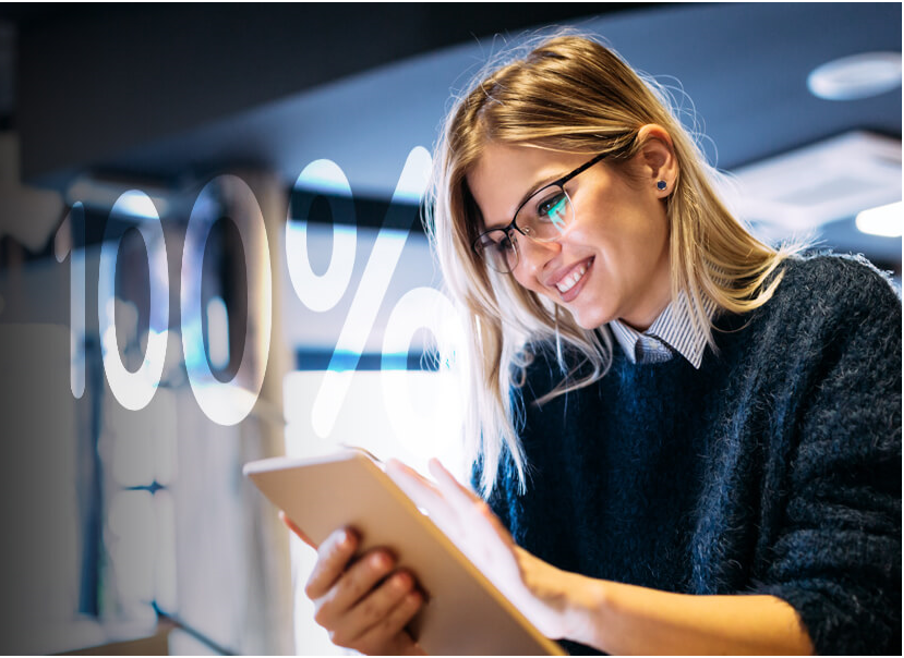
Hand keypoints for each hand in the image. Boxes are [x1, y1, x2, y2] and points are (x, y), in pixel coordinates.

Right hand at [280, 512, 425, 654]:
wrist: (380, 621)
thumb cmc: (361, 578)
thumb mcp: (344, 559)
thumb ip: (320, 538)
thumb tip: (284, 515)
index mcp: (316, 586)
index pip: (323, 566)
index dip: (336, 551)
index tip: (351, 534)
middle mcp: (325, 612)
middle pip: (347, 589)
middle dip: (368, 571)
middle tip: (387, 555)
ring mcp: (345, 633)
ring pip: (369, 611)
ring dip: (389, 593)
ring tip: (407, 577)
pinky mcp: (368, 647)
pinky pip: (387, 628)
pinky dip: (402, 611)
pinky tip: (415, 596)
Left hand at [385, 459, 583, 639]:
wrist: (566, 609)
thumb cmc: (521, 594)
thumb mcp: (483, 578)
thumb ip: (461, 563)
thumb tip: (430, 553)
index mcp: (473, 545)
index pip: (440, 512)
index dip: (416, 491)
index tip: (391, 472)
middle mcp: (485, 543)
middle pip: (448, 506)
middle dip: (419, 484)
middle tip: (390, 462)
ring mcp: (502, 556)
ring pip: (475, 517)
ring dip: (455, 490)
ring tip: (434, 466)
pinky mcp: (519, 576)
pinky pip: (504, 552)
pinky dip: (492, 532)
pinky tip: (481, 514)